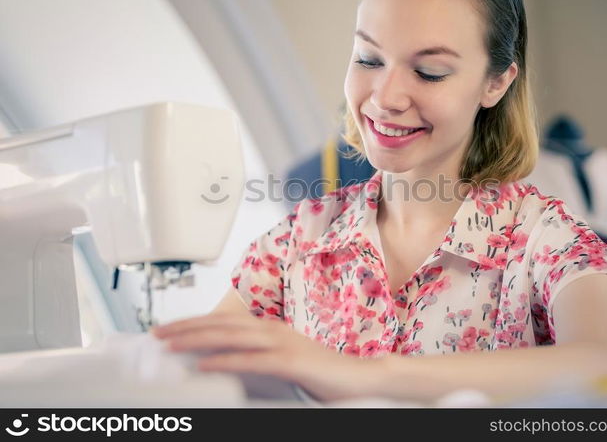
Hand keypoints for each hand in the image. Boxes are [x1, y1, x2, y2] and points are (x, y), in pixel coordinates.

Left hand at [150, 311, 382, 401]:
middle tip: (157, 334)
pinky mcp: (291, 362)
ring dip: (198, 339)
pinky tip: (205, 364)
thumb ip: (255, 357)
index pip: (224, 320)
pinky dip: (226, 360)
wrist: (359, 377)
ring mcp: (282, 344)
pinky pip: (252, 360)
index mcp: (269, 327)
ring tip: (170, 345)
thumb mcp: (282, 360)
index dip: (194, 322)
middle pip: (222, 324)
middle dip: (187, 327)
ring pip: (231, 337)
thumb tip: (221, 362)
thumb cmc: (321, 372)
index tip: (168, 329)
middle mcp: (272, 330)